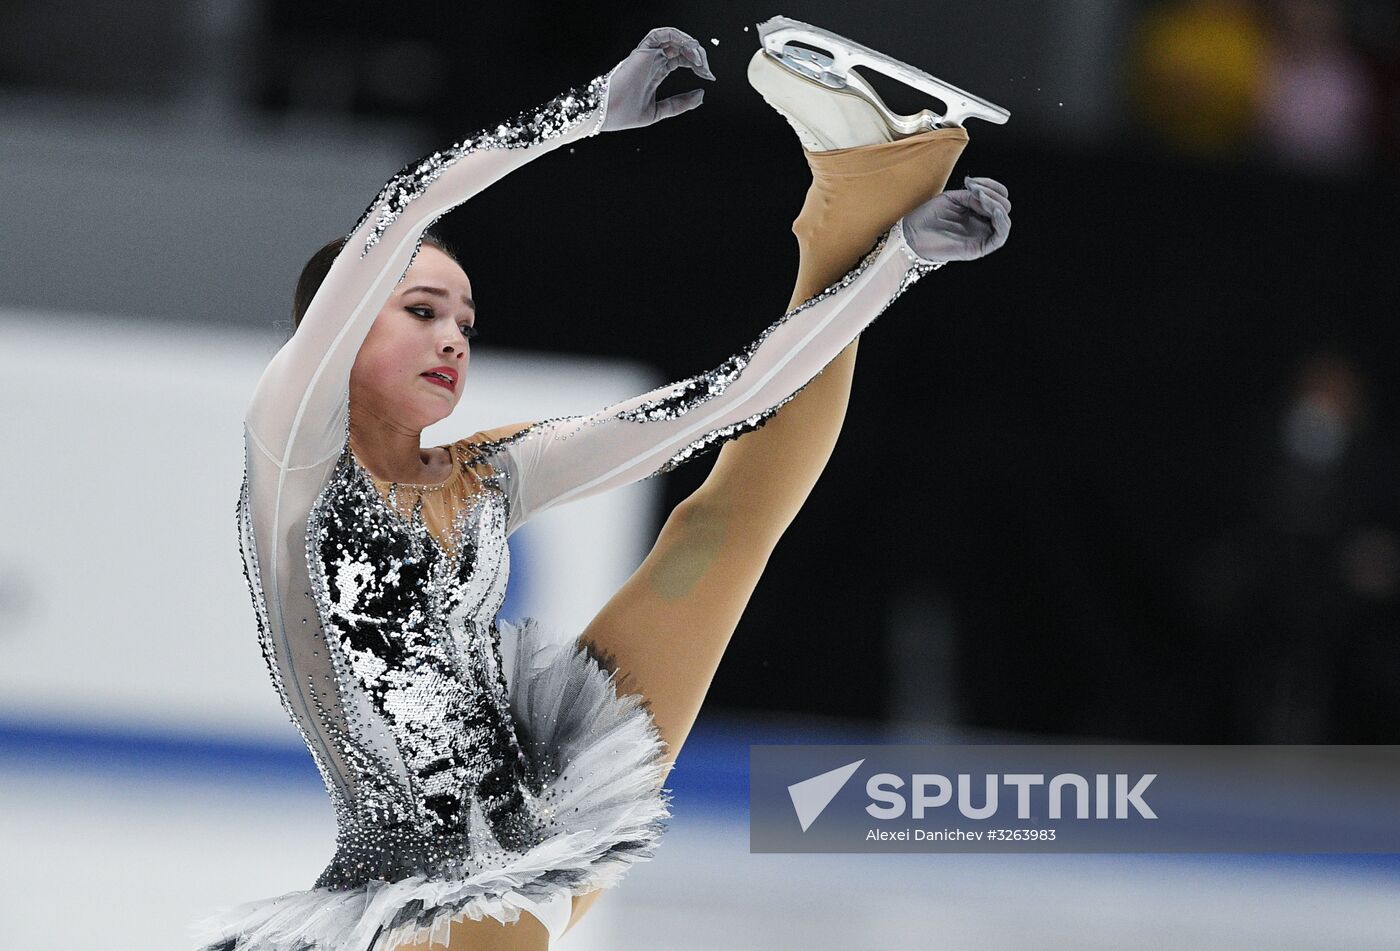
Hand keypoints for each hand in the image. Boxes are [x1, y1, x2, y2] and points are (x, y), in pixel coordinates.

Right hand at [599, 27, 714, 132]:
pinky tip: (689, 50)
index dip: (698, 65)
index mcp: (656, 72)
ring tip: (699, 61)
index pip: (682, 59)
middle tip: (706, 70)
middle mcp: (652, 61)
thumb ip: (680, 103)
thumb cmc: (624, 114)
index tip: (709, 77)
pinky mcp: (642, 51)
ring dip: (690, 46)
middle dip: (698, 56)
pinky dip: (677, 37)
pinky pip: (661, 34)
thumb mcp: (660, 111)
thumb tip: (701, 95)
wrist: (607, 114)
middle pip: (681, 48)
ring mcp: (647, 55)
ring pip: (674, 39)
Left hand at [900, 176, 1010, 262]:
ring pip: (1004, 220)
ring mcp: (981, 236)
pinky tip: (993, 211)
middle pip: (1004, 207)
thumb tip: (987, 196)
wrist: (912, 235)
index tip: (971, 181)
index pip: (998, 196)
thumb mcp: (953, 198)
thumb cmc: (927, 217)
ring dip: (996, 205)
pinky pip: (1000, 237)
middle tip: (974, 190)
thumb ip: (973, 196)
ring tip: (981, 198)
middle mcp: (981, 224)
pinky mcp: (979, 248)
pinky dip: (1001, 222)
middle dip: (993, 193)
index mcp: (976, 211)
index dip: (991, 185)